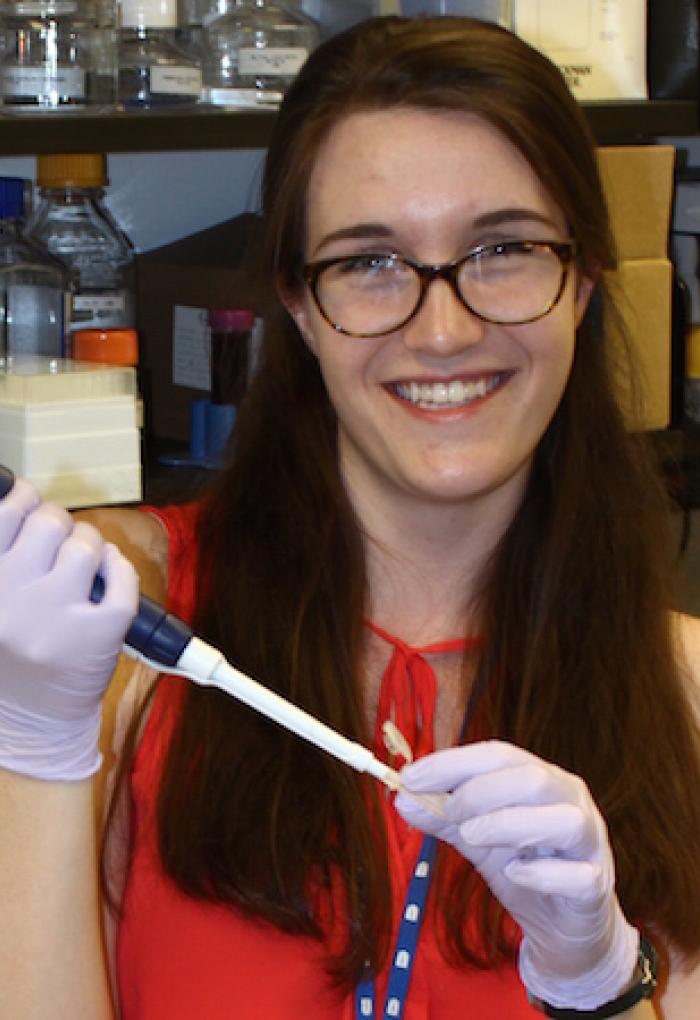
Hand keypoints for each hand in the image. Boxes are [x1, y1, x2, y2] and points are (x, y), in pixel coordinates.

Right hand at [0, 480, 138, 779]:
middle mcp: (15, 597)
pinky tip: (110, 580)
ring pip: (86, 545)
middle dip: (61, 525)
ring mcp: (58, 615)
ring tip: (86, 567)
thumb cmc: (11, 652)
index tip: (31, 503)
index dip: (25, 499)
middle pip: (49, 522)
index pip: (5, 514)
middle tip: (61, 544)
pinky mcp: (100, 632)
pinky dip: (121, 570)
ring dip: (92, 547)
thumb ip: (3, 557)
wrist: (31, 721)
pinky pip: (122, 576)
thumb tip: (23, 499)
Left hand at [394, 740, 638, 1010]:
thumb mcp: (476, 838)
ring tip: (472, 837)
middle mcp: (570, 800)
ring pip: (563, 820)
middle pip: (533, 778)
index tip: (410, 777)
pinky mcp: (596, 887)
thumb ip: (443, 817)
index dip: (452, 763)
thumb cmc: (522, 868)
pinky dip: (541, 873)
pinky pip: (578, 876)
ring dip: (509, 824)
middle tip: (450, 813)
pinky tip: (514, 874)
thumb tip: (401, 799)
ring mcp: (590, 843)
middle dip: (481, 792)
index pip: (498, 754)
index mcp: (541, 778)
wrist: (563, 926)